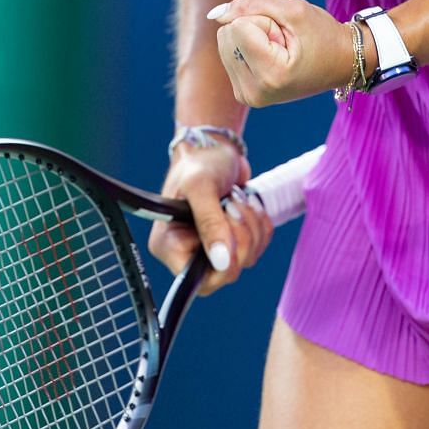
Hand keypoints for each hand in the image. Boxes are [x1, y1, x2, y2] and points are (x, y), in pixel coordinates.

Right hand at [148, 141, 273, 296]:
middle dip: (240, 236)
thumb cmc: (200, 163)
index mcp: (169, 245)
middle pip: (227, 272)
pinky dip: (259, 223)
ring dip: (250, 224)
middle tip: (231, 205)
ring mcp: (213, 249)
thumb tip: (220, 261)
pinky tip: (245, 203)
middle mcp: (189, 253)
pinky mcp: (234, 241)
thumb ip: (209, 223)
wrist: (216, 148)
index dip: (221, 263)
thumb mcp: (200, 187)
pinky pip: (259, 246)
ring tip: (235, 198)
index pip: (197, 280)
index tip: (227, 227)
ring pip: (247, 258)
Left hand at [207, 0, 355, 107]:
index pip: (237, 26)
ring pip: (224, 42)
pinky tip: (273, 58)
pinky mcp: (242, 94)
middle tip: (284, 42)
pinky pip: (228, 53)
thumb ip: (251, 4)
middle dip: (255, 28)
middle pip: (226, 33)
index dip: (264, 21)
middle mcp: (254, 92)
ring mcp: (246, 96)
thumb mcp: (292, 9)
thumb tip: (214, 14)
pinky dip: (248, 49)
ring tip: (280, 50)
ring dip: (251, 38)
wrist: (340, 63)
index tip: (287, 36)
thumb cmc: (322, 35)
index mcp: (270, 76)